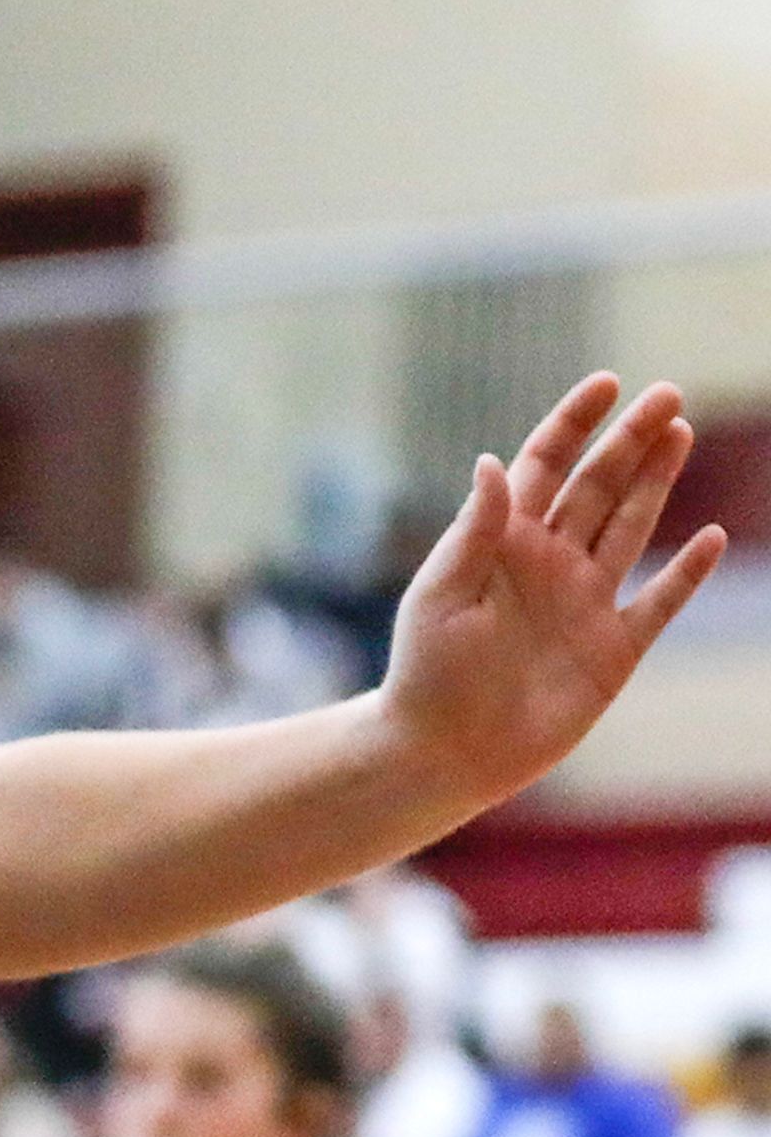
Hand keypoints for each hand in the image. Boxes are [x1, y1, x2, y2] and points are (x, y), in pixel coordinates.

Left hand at [378, 375, 727, 806]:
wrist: (443, 752)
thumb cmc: (426, 674)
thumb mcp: (440, 595)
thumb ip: (475, 530)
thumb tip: (491, 462)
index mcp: (503, 545)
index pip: (544, 467)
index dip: (574, 423)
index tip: (607, 384)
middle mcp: (549, 565)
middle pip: (598, 487)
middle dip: (631, 441)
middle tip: (668, 395)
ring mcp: (585, 604)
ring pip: (630, 527)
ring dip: (656, 483)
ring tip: (680, 432)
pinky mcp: (613, 650)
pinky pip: (659, 603)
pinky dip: (685, 574)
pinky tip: (710, 538)